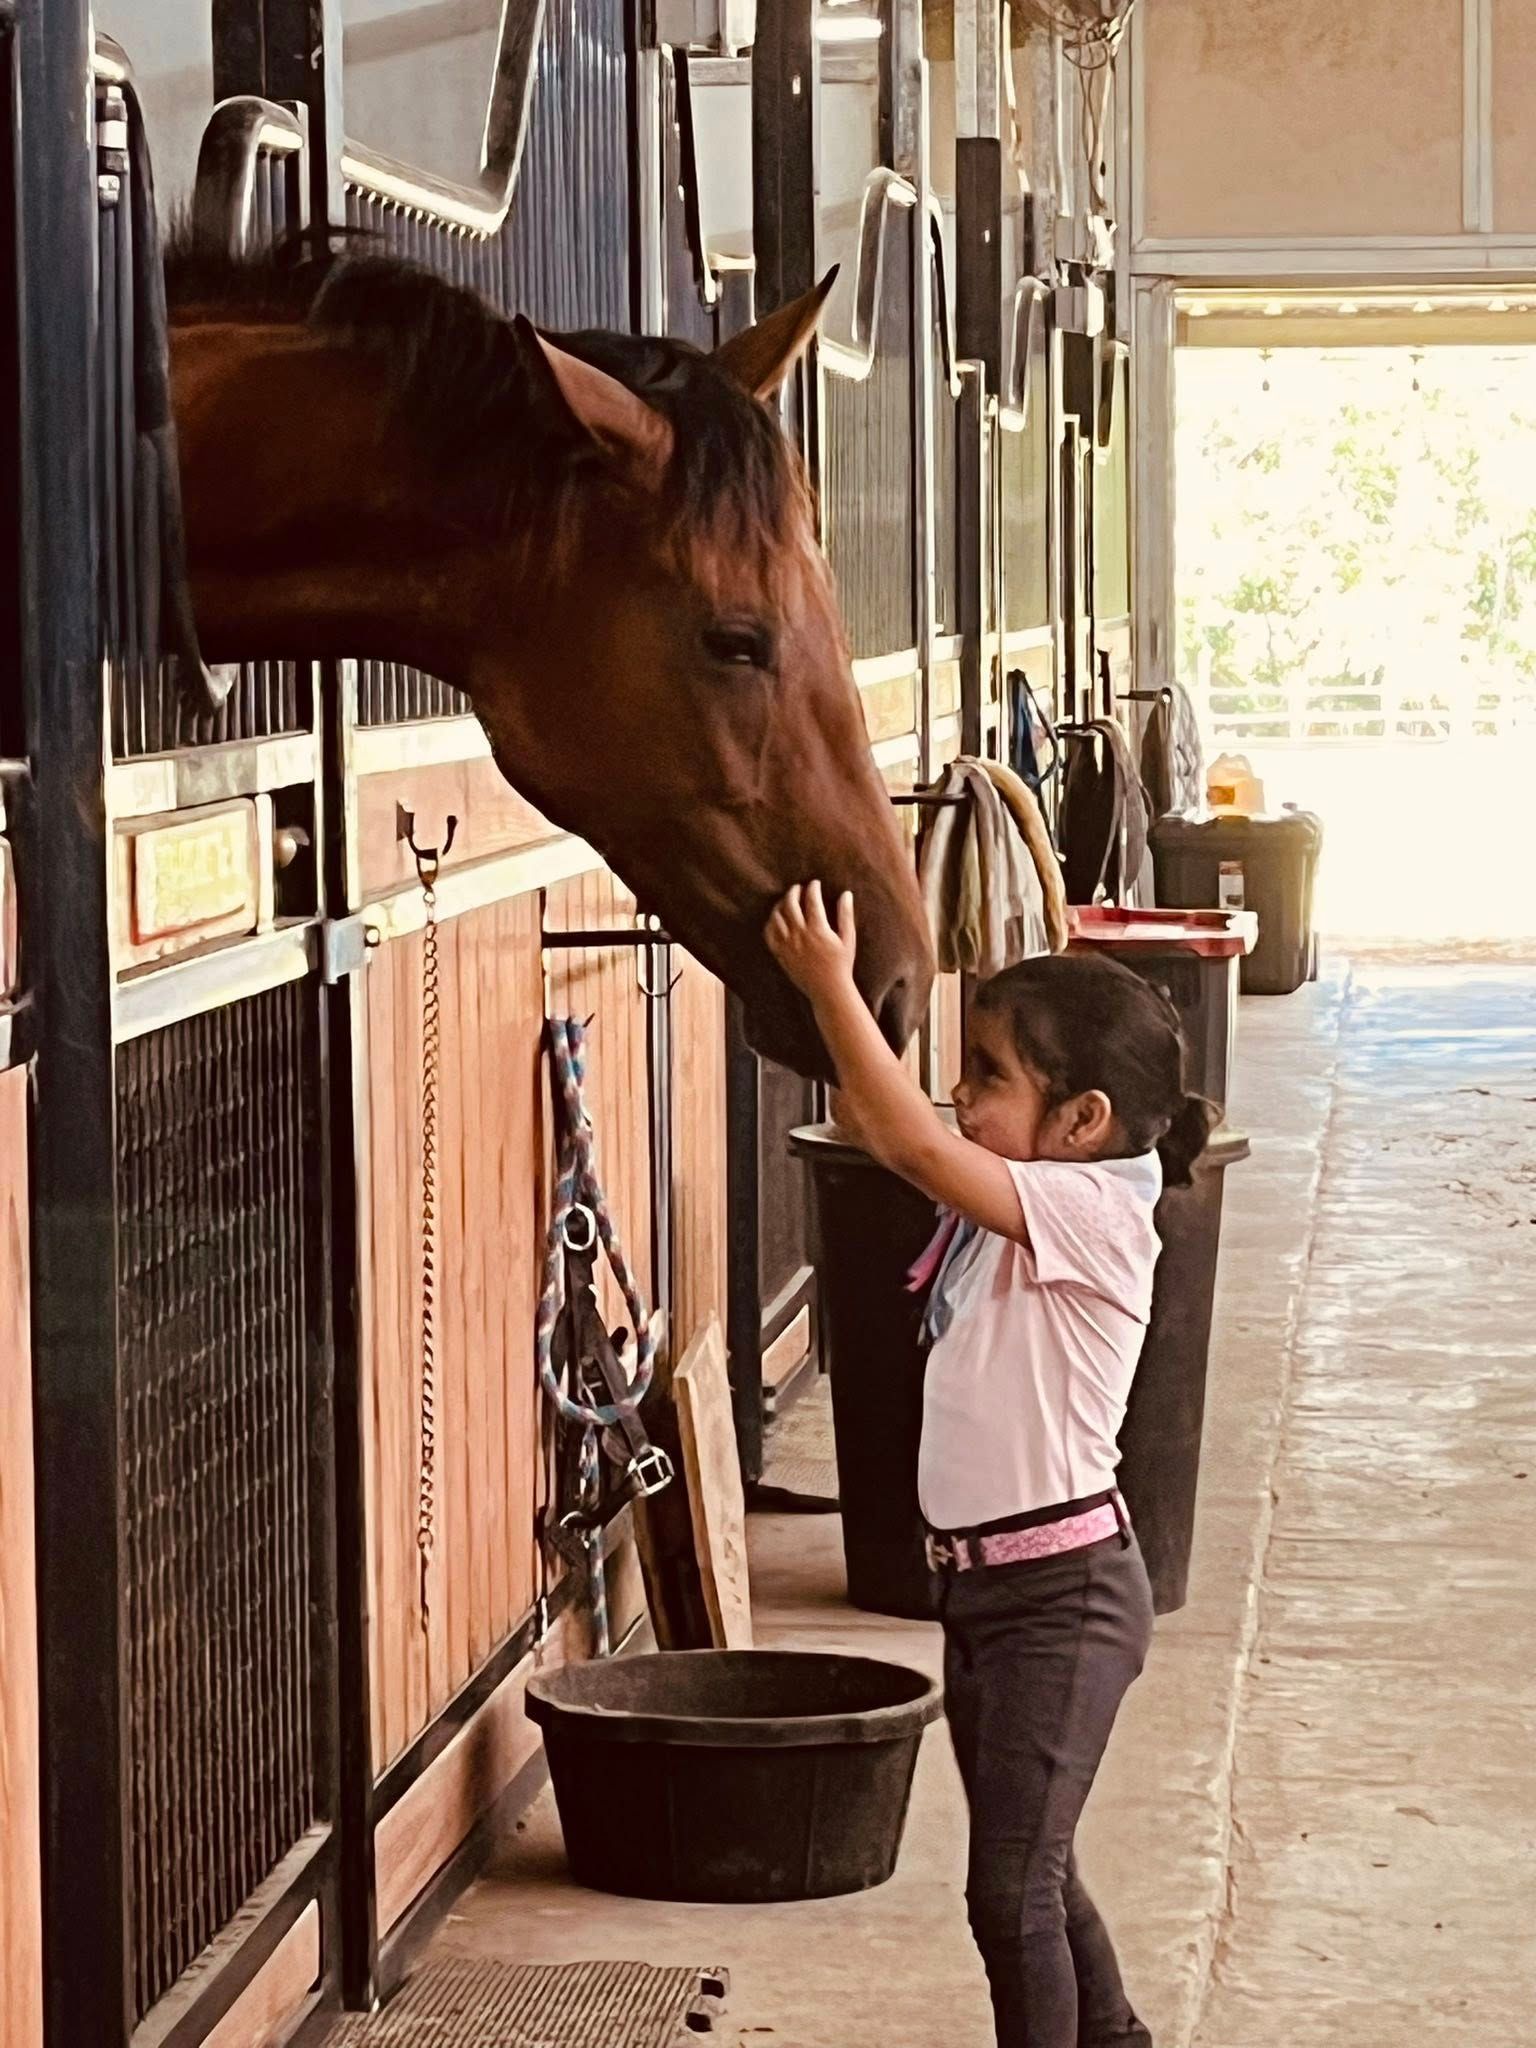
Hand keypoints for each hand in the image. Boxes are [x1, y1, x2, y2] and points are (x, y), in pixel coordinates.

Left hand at [764, 881, 857, 1002]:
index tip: (815, 883)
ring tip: (787, 900)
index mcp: (818, 929)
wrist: (828, 990)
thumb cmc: (842, 964)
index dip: (813, 888)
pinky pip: (769, 933)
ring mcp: (787, 945)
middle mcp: (800, 935)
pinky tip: (776, 918)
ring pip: (776, 916)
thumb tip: (846, 894)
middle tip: (798, 887)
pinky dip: (770, 922)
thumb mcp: (848, 939)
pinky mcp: (780, 954)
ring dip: (780, 904)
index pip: (812, 900)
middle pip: (790, 904)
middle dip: (794, 891)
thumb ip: (846, 915)